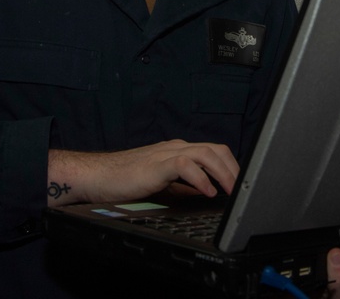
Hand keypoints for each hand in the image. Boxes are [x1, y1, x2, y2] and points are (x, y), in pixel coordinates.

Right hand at [47, 139, 239, 205]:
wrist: (96, 176)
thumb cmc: (124, 180)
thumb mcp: (162, 183)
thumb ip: (183, 184)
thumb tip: (207, 192)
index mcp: (178, 151)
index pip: (214, 152)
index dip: (231, 166)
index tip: (241, 184)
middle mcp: (176, 147)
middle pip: (216, 149)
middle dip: (233, 168)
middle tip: (242, 189)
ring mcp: (166, 153)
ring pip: (206, 153)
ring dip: (223, 172)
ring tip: (231, 191)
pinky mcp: (157, 164)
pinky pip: (186, 165)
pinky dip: (201, 179)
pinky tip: (208, 192)